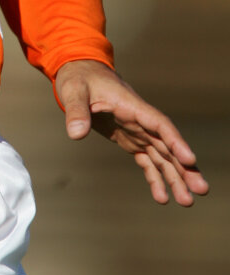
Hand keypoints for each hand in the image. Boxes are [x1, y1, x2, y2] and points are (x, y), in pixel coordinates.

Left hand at [55, 59, 208, 206]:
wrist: (81, 74)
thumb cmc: (80, 79)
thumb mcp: (74, 91)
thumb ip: (76, 111)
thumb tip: (75, 134)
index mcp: (132, 106)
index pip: (159, 124)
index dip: (175, 141)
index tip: (190, 159)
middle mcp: (140, 121)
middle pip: (168, 145)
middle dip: (184, 167)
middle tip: (200, 190)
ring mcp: (137, 131)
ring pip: (162, 156)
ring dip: (175, 178)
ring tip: (186, 201)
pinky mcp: (130, 140)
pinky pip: (147, 161)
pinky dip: (155, 178)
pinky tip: (162, 197)